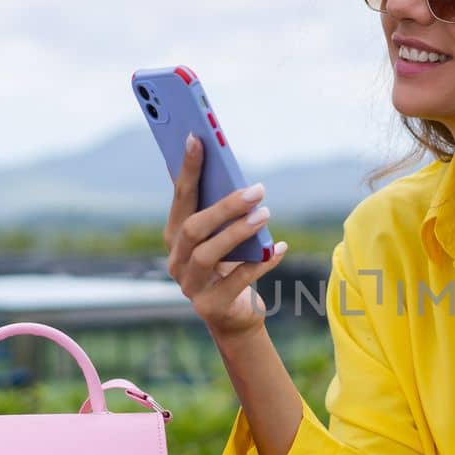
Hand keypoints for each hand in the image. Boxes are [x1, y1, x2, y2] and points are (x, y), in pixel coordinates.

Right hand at [163, 134, 287, 339]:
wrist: (235, 316)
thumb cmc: (231, 265)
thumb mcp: (224, 235)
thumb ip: (220, 209)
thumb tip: (227, 166)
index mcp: (175, 235)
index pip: (180, 197)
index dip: (187, 169)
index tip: (197, 138)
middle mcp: (176, 259)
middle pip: (193, 227)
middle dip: (225, 206)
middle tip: (258, 189)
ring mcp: (189, 285)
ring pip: (208, 253)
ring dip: (238, 232)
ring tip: (266, 214)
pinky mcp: (210, 306)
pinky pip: (238, 281)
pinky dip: (260, 263)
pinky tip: (279, 248)